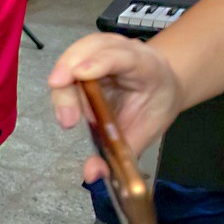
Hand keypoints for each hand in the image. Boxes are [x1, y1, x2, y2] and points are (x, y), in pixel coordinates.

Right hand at [48, 32, 182, 182]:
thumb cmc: (154, 106)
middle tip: (67, 119)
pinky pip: (70, 59)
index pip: (124, 57)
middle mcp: (125, 50)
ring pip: (77, 51)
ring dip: (62, 78)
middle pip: (92, 52)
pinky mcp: (87, 53)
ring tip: (64, 112)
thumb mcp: (144, 133)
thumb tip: (91, 174)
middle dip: (72, 80)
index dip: (101, 62)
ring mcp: (104, 48)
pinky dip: (62, 77)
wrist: (162, 85)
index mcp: (147, 67)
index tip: (79, 75)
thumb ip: (118, 156)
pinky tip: (61, 92)